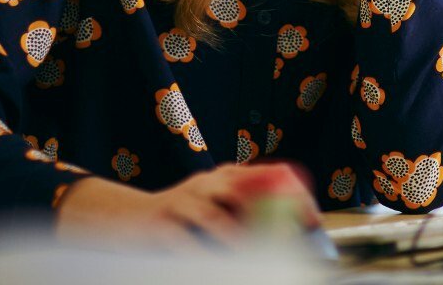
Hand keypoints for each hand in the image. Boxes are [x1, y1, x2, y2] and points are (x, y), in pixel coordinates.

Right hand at [55, 163, 320, 247]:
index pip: (272, 175)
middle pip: (247, 192)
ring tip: (253, 259)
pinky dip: (201, 258)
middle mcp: (208, 182)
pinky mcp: (160, 223)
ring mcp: (183, 200)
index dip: (296, 197)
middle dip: (270, 218)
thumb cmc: (185, 218)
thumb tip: (293, 232)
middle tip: (287, 242)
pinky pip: (184, 243)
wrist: (129, 220)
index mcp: (228, 176)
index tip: (313, 222)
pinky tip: (215, 268)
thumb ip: (249, 213)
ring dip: (236, 242)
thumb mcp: (219, 207)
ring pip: (214, 219)